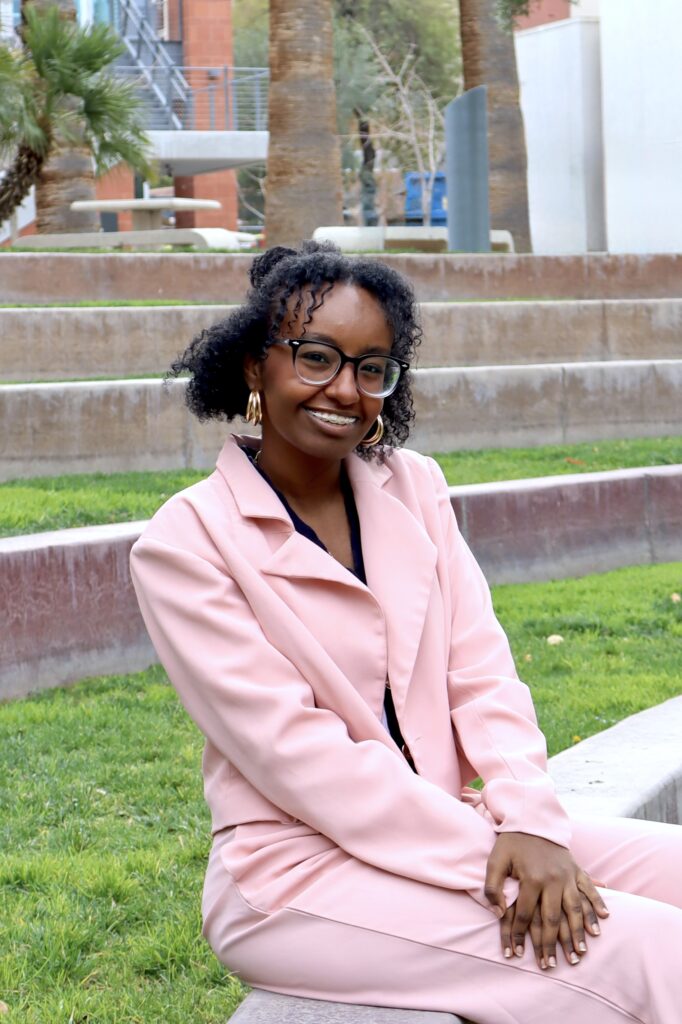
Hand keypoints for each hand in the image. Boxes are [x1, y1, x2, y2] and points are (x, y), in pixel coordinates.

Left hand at [485, 832, 608, 969]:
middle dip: (552, 944)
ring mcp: (567, 874)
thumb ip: (493, 887)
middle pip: (553, 918)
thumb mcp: (495, 860)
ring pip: (575, 908)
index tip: (517, 954)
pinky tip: (603, 919)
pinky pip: (589, 888)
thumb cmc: (510, 842)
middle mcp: (552, 879)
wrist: (531, 818)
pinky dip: (597, 903)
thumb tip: (498, 913)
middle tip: (551, 965)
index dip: (520, 935)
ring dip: (579, 931)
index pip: (526, 914)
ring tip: (580, 952)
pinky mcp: (576, 868)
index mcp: (531, 878)